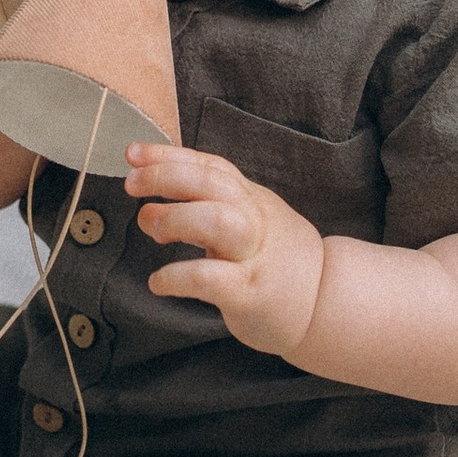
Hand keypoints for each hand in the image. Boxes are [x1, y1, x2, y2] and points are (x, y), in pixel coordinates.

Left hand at [126, 142, 326, 356]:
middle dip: (166, 177)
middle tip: (132, 185)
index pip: (210, 166)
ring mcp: (255, 255)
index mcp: (251, 200)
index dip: (169, 155)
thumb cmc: (277, 263)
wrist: (325, 304)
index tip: (132, 152)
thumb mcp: (253, 223)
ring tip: (151, 227)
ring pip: (217, 221)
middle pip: (212, 182)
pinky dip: (177, 276)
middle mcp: (255, 219)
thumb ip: (208, 212)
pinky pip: (209, 277)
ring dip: (176, 218)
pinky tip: (158, 282)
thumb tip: (151, 208)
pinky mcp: (251, 293)